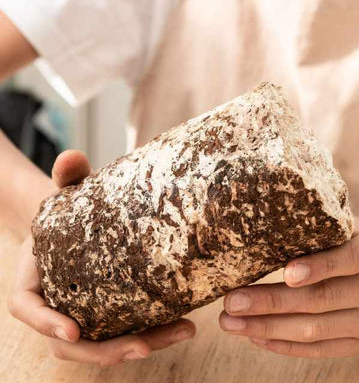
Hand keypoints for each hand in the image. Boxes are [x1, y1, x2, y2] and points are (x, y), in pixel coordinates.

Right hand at [8, 150, 194, 365]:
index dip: (46, 325)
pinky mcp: (107, 317)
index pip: (28, 308)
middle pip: (72, 343)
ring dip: (141, 346)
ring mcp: (82, 316)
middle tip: (144, 345)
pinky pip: (123, 334)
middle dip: (107, 349)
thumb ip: (68, 177)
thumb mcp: (66, 193)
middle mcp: (55, 307)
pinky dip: (151, 335)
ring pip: (102, 347)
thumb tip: (72, 156)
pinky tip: (183, 323)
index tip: (73, 331)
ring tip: (182, 331)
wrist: (76, 226)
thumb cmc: (67, 211)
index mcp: (34, 281)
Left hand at [220, 219, 358, 358]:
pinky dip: (284, 345)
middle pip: (323, 300)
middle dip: (273, 302)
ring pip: (316, 330)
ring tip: (230, 322)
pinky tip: (255, 337)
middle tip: (232, 301)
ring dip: (269, 328)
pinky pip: (320, 350)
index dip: (319, 267)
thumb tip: (275, 212)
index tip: (285, 272)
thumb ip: (328, 224)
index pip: (350, 259)